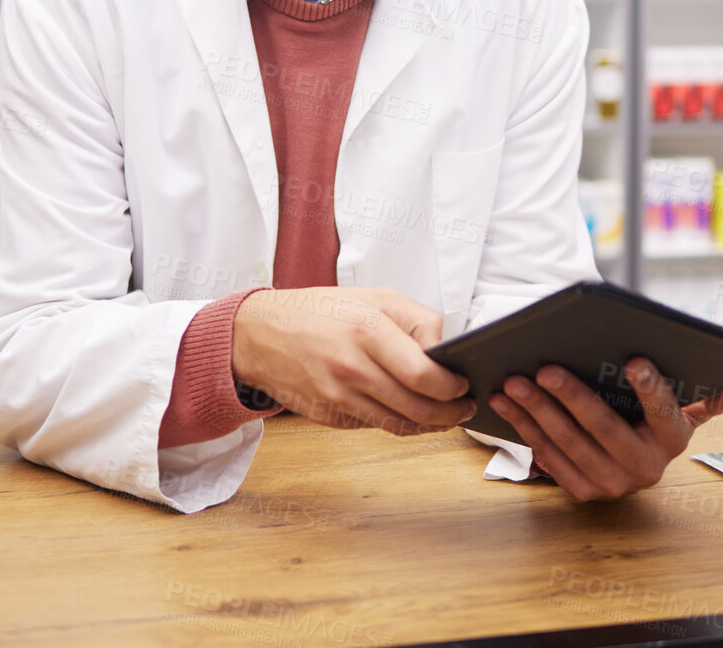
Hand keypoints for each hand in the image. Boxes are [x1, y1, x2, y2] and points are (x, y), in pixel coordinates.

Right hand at [232, 287, 475, 435]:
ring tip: (444, 415)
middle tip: (463, 408)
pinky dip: (395, 421)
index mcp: (367, 329)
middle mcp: (352, 366)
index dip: (452, 388)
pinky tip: (406, 410)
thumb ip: (418, 321)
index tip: (463, 385)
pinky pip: (373, 425)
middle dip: (450, 413)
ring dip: (429, 425)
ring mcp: (337, 396)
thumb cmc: (319, 311)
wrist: (258, 334)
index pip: (423, 375)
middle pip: (417, 408)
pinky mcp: (328, 416)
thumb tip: (445, 352)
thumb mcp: (375, 296)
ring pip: (398, 425)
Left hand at [488, 357, 722, 501]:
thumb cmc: (650, 419)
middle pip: (604, 428)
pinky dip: (525, 429)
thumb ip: (702, 399)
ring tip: (514, 382)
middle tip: (544, 368)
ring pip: (569, 442)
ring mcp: (613, 484)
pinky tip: (506, 404)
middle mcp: (646, 468)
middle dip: (571, 396)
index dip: (651, 388)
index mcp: (674, 441)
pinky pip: (548, 456)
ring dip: (537, 411)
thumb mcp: (682, 409)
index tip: (633, 359)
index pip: (665, 413)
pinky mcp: (583, 492)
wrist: (632, 461)